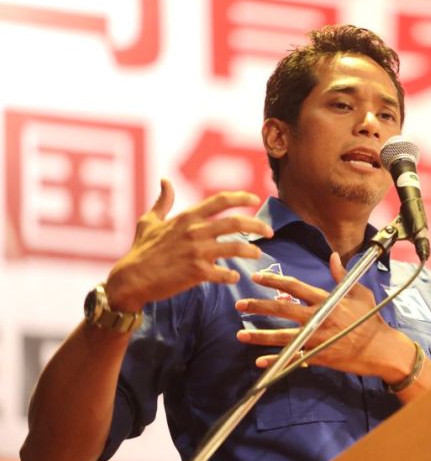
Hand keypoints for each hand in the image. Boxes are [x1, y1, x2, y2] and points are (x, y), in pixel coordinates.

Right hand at [105, 179, 273, 311]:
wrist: (130, 279)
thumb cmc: (140, 250)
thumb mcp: (149, 221)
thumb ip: (162, 201)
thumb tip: (165, 180)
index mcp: (187, 218)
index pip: (220, 201)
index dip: (241, 197)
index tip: (255, 199)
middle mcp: (195, 232)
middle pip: (236, 223)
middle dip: (258, 226)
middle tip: (270, 231)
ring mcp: (197, 252)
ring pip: (236, 248)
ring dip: (251, 251)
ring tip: (257, 254)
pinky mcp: (197, 273)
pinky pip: (224, 274)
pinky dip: (232, 276)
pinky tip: (234, 277)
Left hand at [235, 252, 413, 383]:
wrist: (382, 348)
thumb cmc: (371, 318)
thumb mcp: (360, 293)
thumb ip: (342, 276)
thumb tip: (333, 256)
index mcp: (327, 300)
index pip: (295, 286)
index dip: (274, 280)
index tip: (256, 277)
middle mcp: (319, 318)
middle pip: (282, 309)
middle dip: (258, 306)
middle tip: (239, 304)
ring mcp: (317, 338)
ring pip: (283, 337)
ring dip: (260, 336)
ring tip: (241, 335)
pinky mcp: (319, 356)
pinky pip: (293, 359)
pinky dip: (276, 361)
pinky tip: (260, 362)